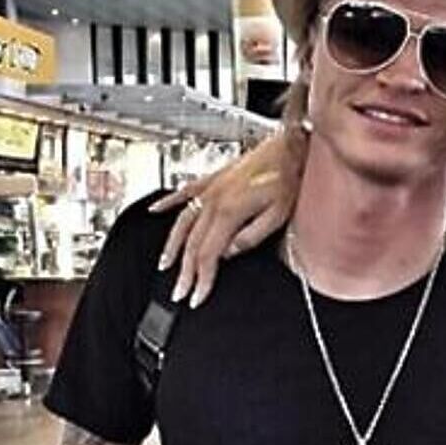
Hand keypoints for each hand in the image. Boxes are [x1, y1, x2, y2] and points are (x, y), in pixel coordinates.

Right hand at [148, 133, 300, 307]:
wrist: (290, 147)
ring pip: (182, 222)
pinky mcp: (213, 178)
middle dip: (184, 272)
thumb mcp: (277, 215)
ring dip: (172, 246)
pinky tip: (155, 211)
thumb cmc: (289, 178)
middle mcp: (214, 200)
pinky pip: (183, 192)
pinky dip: (167, 204)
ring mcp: (211, 188)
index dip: (201, 279)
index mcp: (228, 212)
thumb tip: (228, 254)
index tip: (196, 297)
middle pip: (192, 244)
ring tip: (165, 264)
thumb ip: (250, 238)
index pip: (207, 254)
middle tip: (179, 292)